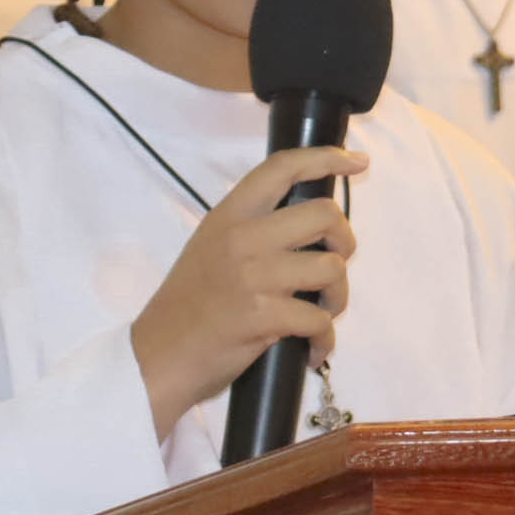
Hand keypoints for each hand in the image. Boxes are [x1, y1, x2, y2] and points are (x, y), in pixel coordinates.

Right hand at [131, 146, 367, 436]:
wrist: (157, 357)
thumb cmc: (189, 306)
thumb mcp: (211, 248)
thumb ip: (252, 229)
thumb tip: (308, 223)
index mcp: (230, 215)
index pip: (282, 168)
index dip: (326, 157)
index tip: (357, 161)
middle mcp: (243, 237)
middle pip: (325, 214)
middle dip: (344, 242)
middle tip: (333, 266)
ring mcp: (253, 275)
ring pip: (332, 268)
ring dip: (338, 297)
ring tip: (321, 314)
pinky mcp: (262, 316)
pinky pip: (319, 320)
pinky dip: (325, 340)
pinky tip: (313, 350)